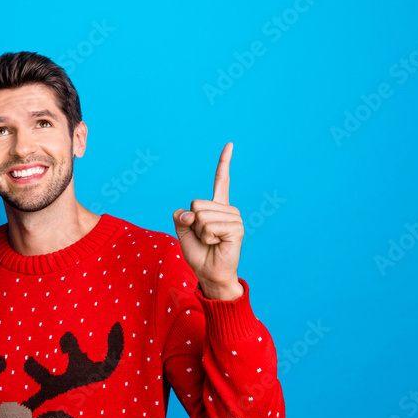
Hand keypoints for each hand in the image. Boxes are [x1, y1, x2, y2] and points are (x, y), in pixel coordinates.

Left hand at [172, 142, 242, 299]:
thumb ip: (181, 216)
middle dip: (193, 223)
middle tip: (204, 237)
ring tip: (211, 241)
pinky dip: (207, 238)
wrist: (209, 273)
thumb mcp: (182, 231)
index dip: (224, 163)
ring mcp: (234, 218)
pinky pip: (210, 226)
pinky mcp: (236, 229)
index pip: (221, 180)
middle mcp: (227, 209)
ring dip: (200, 233)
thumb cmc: (198, 253)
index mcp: (216, 206)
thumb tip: (190, 213)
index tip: (230, 144)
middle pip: (196, 204)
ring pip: (202, 216)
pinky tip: (217, 244)